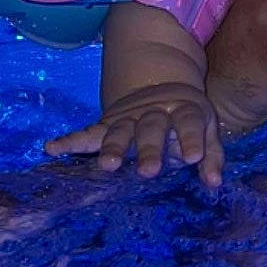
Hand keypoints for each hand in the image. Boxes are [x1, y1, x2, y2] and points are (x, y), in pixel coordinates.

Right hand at [46, 83, 224, 188]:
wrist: (160, 82)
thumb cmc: (186, 116)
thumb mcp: (207, 128)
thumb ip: (212, 155)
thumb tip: (214, 183)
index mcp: (183, 110)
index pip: (188, 123)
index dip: (191, 138)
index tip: (193, 157)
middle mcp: (154, 113)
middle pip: (151, 129)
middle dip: (149, 149)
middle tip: (148, 171)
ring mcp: (128, 117)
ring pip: (120, 132)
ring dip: (113, 148)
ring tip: (108, 166)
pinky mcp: (108, 123)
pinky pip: (88, 133)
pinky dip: (70, 140)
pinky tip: (52, 148)